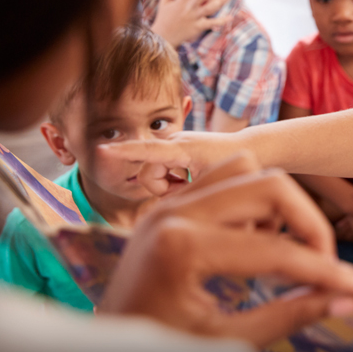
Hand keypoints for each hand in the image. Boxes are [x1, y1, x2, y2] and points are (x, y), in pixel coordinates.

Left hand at [98, 152, 352, 346]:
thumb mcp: (225, 343)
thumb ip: (287, 317)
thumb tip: (344, 301)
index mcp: (183, 248)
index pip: (277, 250)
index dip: (327, 272)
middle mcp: (172, 212)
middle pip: (271, 185)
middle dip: (310, 225)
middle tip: (325, 268)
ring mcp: (166, 204)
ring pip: (248, 169)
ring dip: (279, 207)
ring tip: (286, 253)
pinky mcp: (165, 206)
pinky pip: (222, 180)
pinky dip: (251, 202)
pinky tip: (255, 244)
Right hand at [101, 130, 236, 196]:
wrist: (251, 150)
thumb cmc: (237, 168)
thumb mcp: (215, 184)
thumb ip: (189, 196)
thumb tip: (167, 208)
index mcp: (181, 149)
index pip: (146, 151)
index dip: (122, 152)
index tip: (101, 151)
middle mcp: (173, 142)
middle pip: (148, 175)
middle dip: (163, 189)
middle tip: (188, 191)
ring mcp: (173, 145)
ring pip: (154, 175)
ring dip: (169, 186)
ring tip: (193, 185)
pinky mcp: (175, 149)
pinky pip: (161, 171)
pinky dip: (174, 181)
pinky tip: (191, 181)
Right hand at [150, 0, 229, 45]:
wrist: (164, 37)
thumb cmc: (164, 19)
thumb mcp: (164, 3)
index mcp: (180, 1)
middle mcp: (189, 8)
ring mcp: (195, 17)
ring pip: (209, 8)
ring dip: (219, 0)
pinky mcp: (199, 27)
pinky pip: (212, 23)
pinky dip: (222, 21)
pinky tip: (231, 17)